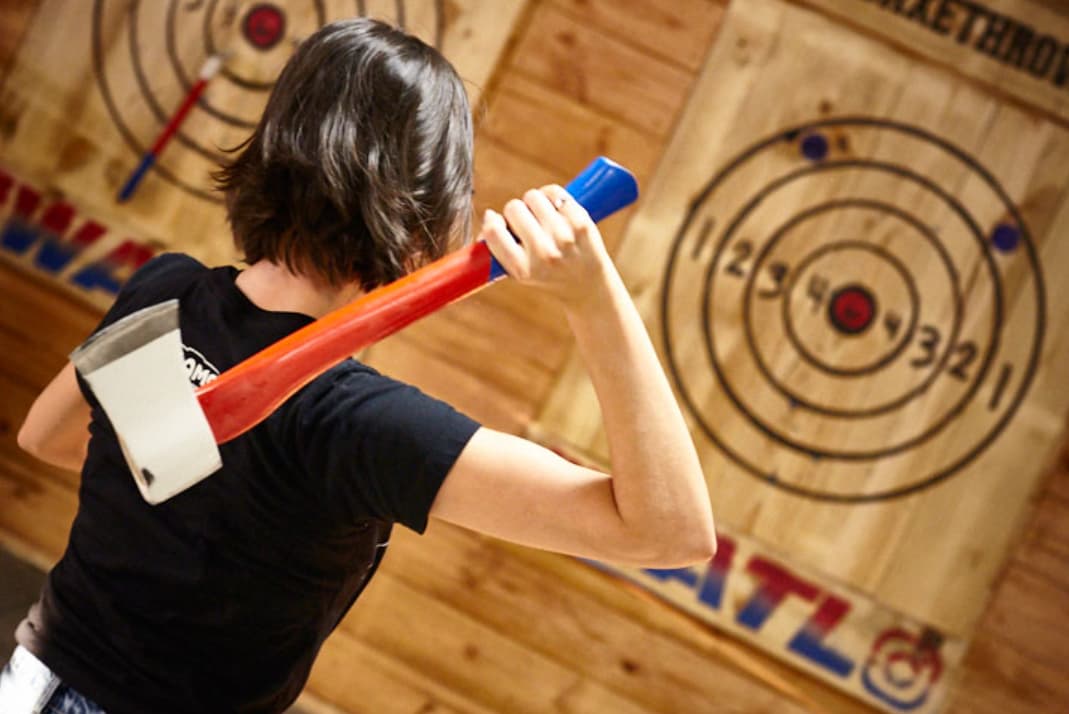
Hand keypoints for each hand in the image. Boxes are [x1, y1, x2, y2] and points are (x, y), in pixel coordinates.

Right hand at [480, 184, 612, 305]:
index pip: (493, 231)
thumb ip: (500, 248)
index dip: (492, 221)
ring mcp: (564, 236)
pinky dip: (551, 197)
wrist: (588, 286)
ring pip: (533, 196)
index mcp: (522, 269)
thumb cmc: (547, 275)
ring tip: (542, 217)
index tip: (497, 222)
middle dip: (516, 213)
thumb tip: (488, 215)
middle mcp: (543, 253)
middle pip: (513, 208)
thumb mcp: (520, 272)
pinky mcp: (581, 222)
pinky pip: (554, 191)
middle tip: (527, 224)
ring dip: (533, 203)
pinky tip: (556, 211)